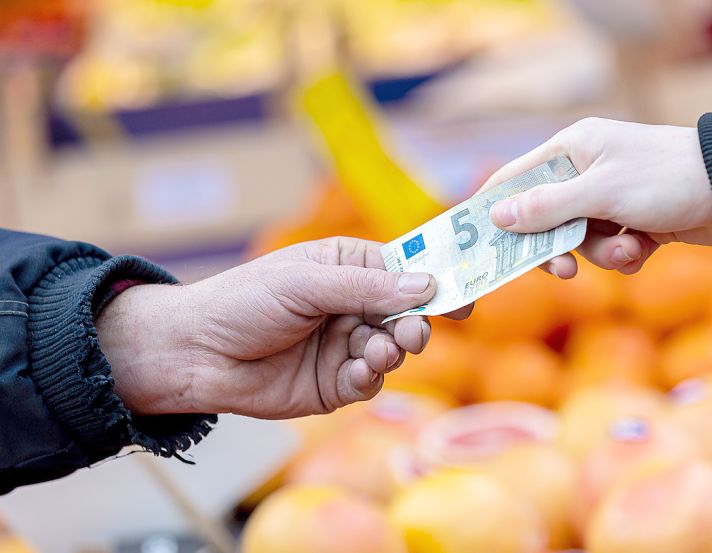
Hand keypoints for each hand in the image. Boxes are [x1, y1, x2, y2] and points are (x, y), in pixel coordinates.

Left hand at [97, 238, 445, 418]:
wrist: (194, 353)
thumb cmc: (243, 301)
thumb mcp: (305, 283)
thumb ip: (367, 286)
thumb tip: (427, 285)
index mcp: (348, 267)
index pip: (404, 270)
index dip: (435, 281)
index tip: (464, 294)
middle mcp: (353, 305)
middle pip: (406, 312)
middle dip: (415, 322)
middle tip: (414, 331)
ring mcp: (345, 346)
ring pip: (392, 349)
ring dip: (392, 350)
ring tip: (380, 351)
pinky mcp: (335, 385)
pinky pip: (369, 382)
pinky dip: (371, 376)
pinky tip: (360, 370)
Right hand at [480, 118, 711, 276]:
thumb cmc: (667, 178)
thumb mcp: (601, 192)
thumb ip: (547, 207)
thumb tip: (497, 216)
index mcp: (573, 148)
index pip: (516, 178)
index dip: (496, 209)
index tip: (478, 243)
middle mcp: (588, 170)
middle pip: (546, 218)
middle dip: (560, 246)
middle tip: (564, 270)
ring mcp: (613, 198)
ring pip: (583, 241)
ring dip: (605, 253)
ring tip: (632, 247)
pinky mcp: (638, 223)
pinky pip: (612, 250)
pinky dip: (627, 256)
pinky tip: (647, 249)